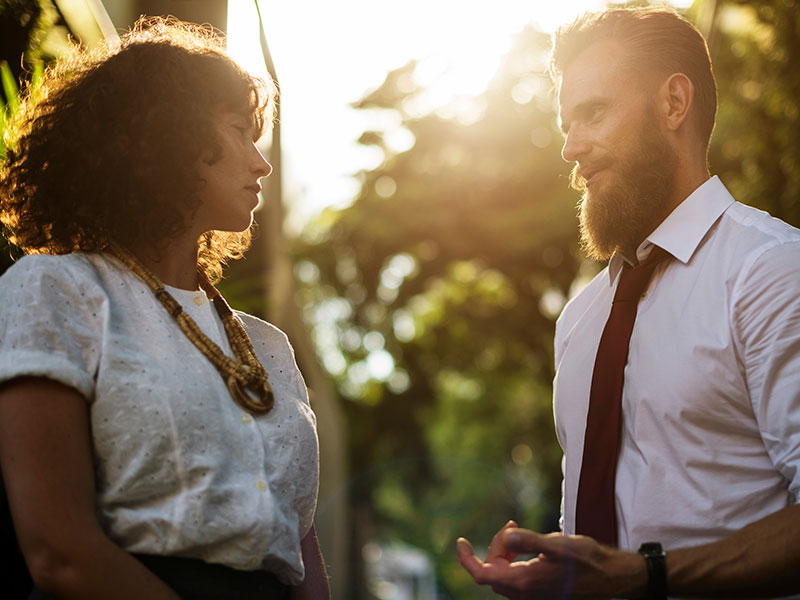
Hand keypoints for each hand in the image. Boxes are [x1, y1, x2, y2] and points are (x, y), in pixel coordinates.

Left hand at [457, 525, 646, 598]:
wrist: (611, 577)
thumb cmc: (587, 560)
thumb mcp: (557, 544)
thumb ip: (529, 541)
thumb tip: (506, 534)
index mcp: (524, 583)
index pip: (482, 574)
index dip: (467, 559)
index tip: (461, 541)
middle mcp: (525, 593)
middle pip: (492, 572)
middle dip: (494, 547)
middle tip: (512, 526)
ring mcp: (533, 595)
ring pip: (504, 574)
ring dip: (504, 552)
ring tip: (517, 530)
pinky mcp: (541, 591)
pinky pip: (516, 577)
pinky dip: (514, 559)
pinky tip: (527, 544)